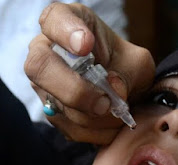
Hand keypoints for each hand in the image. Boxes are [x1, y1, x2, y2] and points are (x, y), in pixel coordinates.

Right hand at [24, 2, 154, 143]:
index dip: (65, 32)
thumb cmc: (125, 66)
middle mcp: (46, 51)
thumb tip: (114, 90)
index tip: (85, 44)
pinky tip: (109, 123)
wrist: (123, 90)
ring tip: (118, 112)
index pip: (54, 19)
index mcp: (68, 23)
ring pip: (59, 105)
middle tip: (105, 102)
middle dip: (76, 91)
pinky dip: (96, 132)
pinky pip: (69, 128)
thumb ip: (129, 73)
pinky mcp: (51, 111)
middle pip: (40, 68)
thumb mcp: (137, 63)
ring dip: (97, 118)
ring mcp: (44, 84)